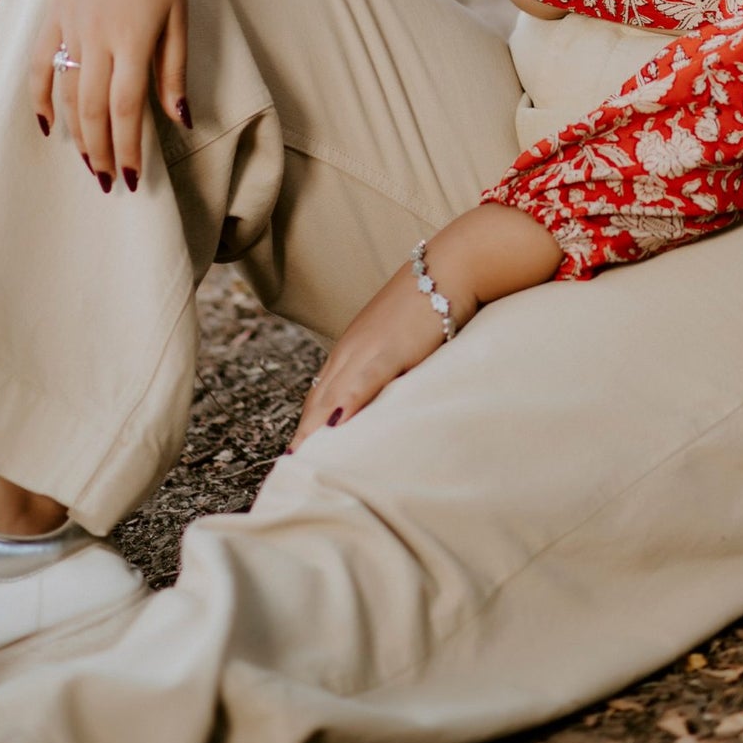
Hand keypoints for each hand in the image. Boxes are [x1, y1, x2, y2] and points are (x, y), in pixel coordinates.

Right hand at [31, 0, 190, 192]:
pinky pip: (40, 64)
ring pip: (66, 93)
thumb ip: (174, 70)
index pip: (126, 110)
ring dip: (76, 132)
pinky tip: (46, 125)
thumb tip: (180, 120)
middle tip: (107, 181)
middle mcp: (96, 36)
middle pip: (93, 110)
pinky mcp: (54, 14)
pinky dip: (40, 97)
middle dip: (100, 151)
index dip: (128, 149)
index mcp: (132, 38)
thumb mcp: (179, 16)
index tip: (132, 178)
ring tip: (88, 161)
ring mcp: (70, 25)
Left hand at [287, 205, 562, 449]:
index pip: (318, 397)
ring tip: (304, 465)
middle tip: (292, 475)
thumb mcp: (401, 343)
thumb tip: (381, 403)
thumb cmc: (430, 303)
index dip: (307, 428)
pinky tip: (334, 427)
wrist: (450, 267)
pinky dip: (345, 405)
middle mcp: (350, 351)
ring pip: (329, 397)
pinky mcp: (388, 349)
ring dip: (314, 431)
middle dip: (304, 438)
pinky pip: (361, 382)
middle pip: (316, 403)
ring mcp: (366, 350)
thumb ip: (386, 370)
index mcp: (351, 350)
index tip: (296, 460)